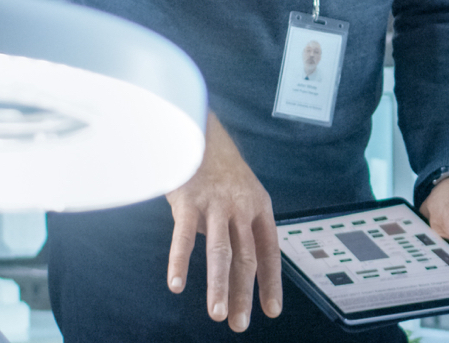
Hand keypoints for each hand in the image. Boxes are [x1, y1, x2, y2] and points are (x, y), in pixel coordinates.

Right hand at [166, 114, 281, 331]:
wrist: (196, 125)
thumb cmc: (217, 162)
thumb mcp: (240, 190)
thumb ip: (237, 223)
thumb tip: (229, 259)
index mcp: (260, 206)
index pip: (269, 251)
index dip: (271, 282)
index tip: (272, 310)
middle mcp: (242, 206)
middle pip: (246, 258)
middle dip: (242, 294)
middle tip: (239, 323)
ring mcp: (216, 203)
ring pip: (221, 252)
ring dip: (219, 286)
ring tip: (217, 314)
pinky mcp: (189, 199)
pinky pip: (183, 237)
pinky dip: (180, 263)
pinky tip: (176, 284)